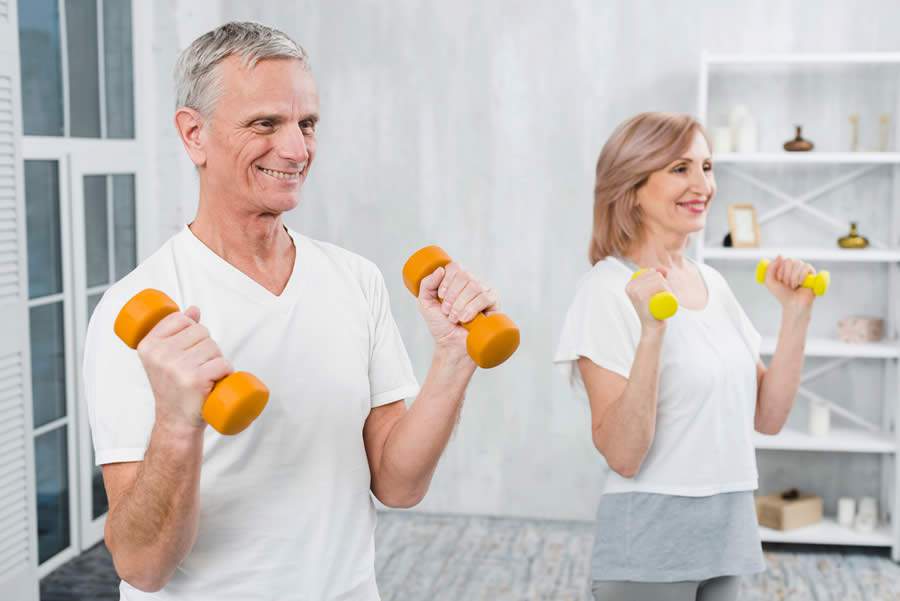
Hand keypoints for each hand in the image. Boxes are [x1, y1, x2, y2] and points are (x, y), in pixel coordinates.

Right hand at [136, 306, 232, 433]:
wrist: (176, 422)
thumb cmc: (174, 387)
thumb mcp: (166, 357)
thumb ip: (177, 330)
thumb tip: (194, 310)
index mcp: (148, 345)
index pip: (181, 319)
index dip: (192, 332)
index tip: (186, 351)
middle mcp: (159, 355)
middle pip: (202, 332)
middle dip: (207, 348)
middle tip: (197, 368)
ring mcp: (177, 367)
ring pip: (214, 347)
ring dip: (217, 361)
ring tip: (205, 376)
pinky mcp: (195, 379)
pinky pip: (224, 364)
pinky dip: (227, 372)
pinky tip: (215, 382)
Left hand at [417, 262, 499, 357]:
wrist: (451, 345)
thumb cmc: (440, 326)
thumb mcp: (425, 304)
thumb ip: (426, 285)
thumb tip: (440, 269)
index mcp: (457, 280)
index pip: (455, 267)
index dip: (447, 281)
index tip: (440, 296)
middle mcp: (472, 283)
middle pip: (464, 276)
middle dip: (452, 295)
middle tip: (446, 311)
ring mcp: (484, 292)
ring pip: (474, 286)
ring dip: (460, 304)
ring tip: (455, 318)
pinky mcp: (494, 304)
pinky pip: (486, 297)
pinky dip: (473, 307)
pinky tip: (465, 318)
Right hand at [625, 268, 670, 331]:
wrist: (652, 328)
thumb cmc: (653, 311)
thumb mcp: (653, 294)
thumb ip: (656, 280)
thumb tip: (663, 269)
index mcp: (630, 285)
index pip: (651, 272)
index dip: (660, 279)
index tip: (662, 291)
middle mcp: (630, 288)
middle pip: (655, 276)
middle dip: (665, 284)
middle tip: (665, 297)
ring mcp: (636, 294)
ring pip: (659, 281)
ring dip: (668, 288)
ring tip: (665, 300)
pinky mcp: (643, 300)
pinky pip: (659, 286)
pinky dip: (667, 291)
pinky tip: (668, 297)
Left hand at [763, 256, 814, 310]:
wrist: (793, 304)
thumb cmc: (781, 294)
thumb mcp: (770, 282)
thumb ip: (770, 268)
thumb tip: (780, 255)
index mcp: (784, 267)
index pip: (782, 259)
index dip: (779, 270)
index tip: (779, 280)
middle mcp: (794, 266)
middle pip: (789, 260)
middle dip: (786, 274)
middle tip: (786, 284)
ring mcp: (804, 269)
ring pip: (798, 263)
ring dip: (793, 277)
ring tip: (793, 286)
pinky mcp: (813, 274)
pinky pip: (807, 267)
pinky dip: (801, 275)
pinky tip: (800, 283)